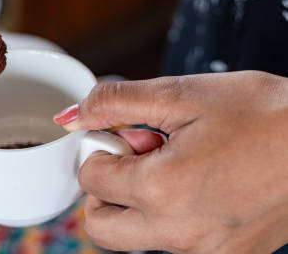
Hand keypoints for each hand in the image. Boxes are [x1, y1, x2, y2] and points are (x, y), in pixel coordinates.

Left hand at [53, 71, 287, 252]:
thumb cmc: (263, 113)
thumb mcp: (182, 94)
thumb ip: (115, 103)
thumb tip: (70, 117)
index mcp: (162, 190)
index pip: (89, 178)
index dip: (100, 147)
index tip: (127, 132)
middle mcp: (179, 234)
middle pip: (99, 225)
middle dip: (103, 188)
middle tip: (136, 156)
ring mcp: (206, 251)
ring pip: (135, 236)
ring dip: (137, 201)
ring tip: (175, 163)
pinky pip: (173, 242)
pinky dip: (168, 215)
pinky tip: (199, 181)